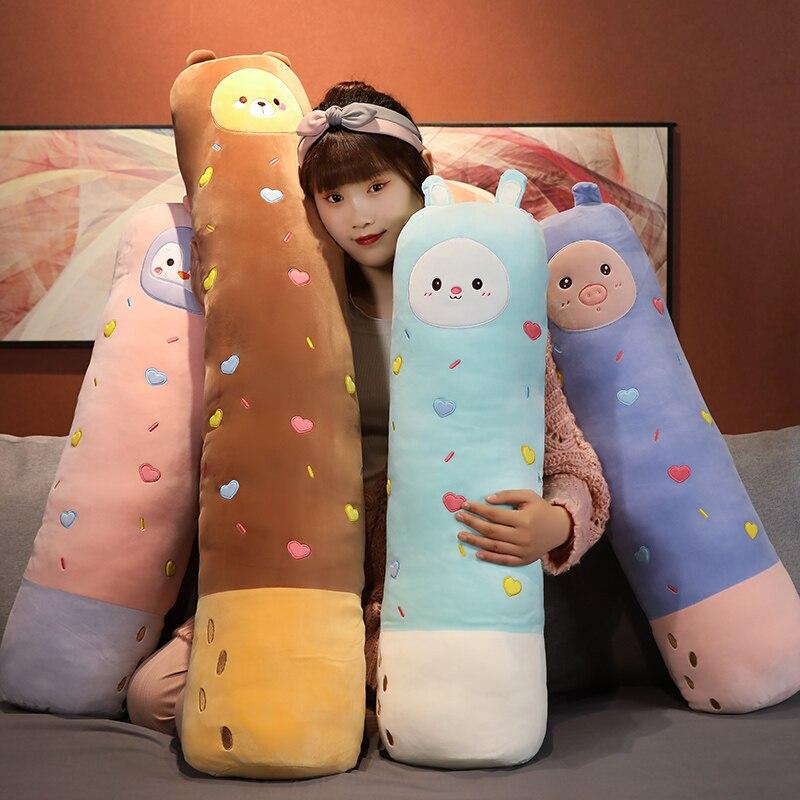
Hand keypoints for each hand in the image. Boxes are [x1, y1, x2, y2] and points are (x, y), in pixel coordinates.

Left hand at [454, 489, 572, 566]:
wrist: (560, 529)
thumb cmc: (541, 510)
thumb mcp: (528, 496)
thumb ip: (508, 495)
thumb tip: (487, 500)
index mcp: (523, 519)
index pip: (494, 515)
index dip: (478, 510)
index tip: (465, 505)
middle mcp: (522, 536)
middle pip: (491, 531)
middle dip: (472, 523)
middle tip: (458, 517)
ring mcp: (522, 550)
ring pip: (494, 546)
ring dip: (475, 541)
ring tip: (461, 535)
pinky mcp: (523, 560)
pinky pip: (503, 560)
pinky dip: (490, 558)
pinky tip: (477, 553)